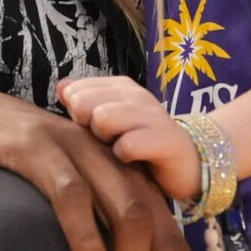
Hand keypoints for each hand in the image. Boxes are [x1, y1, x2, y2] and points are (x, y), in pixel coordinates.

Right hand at [0, 85, 195, 250]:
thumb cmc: (11, 173)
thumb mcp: (64, 204)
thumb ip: (94, 237)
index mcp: (125, 176)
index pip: (171, 241)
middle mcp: (112, 158)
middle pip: (159, 232)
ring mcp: (78, 149)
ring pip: (127, 216)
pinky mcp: (38, 148)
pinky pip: (73, 197)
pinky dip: (89, 242)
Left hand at [58, 76, 200, 201]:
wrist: (190, 163)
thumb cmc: (142, 143)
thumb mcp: (110, 121)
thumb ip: (84, 103)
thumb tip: (61, 88)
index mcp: (121, 87)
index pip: (76, 91)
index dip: (76, 115)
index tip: (92, 128)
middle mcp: (136, 95)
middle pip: (83, 103)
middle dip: (86, 126)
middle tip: (104, 141)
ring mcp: (152, 115)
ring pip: (103, 118)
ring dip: (104, 140)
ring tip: (117, 148)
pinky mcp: (166, 139)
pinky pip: (127, 145)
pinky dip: (124, 156)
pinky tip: (131, 160)